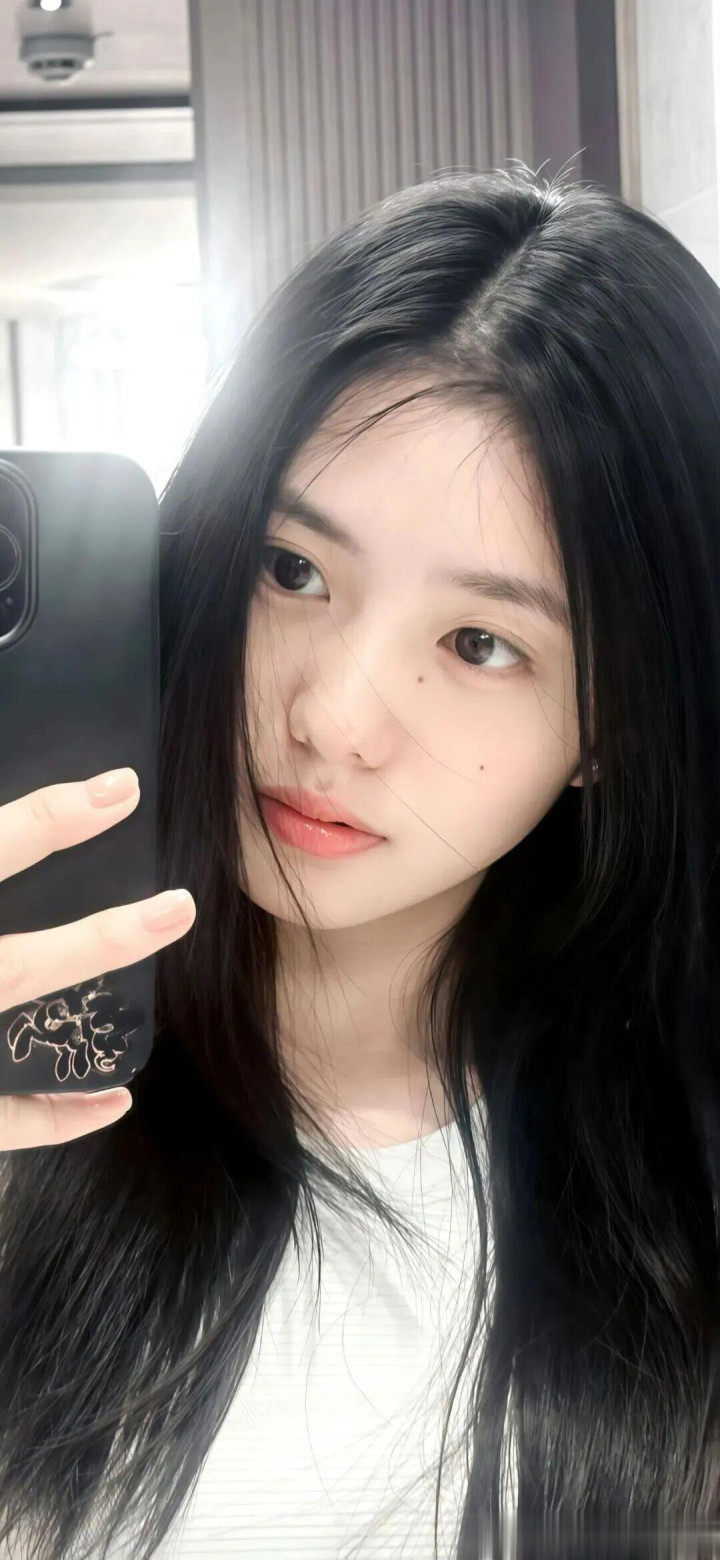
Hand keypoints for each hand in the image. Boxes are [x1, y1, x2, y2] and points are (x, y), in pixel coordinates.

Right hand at [0, 768, 194, 1146]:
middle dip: (102, 940)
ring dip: (91, 996)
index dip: (52, 821)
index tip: (123, 790)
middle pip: (19, 968)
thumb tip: (13, 789)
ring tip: (167, 946)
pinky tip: (115, 1098)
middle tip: (182, 905)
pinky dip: (56, 1116)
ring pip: (19, 1030)